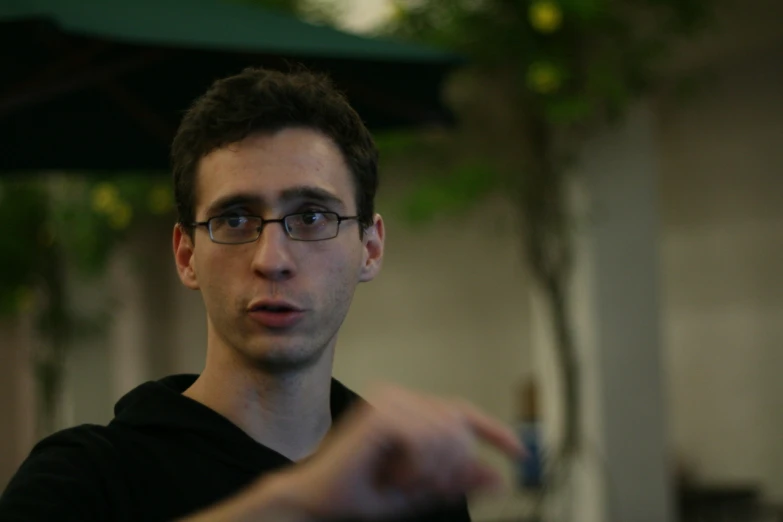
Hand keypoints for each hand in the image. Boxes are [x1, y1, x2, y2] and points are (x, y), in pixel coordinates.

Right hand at [281, 383, 522, 519]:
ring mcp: (389, 400)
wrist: (316, 500)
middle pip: (460, 424)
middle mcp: (399, 396)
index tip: (520, 453)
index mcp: (408, 408)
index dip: (495, 431)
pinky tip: (398, 476)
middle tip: (428, 488)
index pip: (462, 411)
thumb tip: (499, 477)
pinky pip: (428, 440)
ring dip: (435, 469)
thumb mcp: (421, 491)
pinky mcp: (381, 414)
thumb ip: (457, 479)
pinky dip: (420, 468)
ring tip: (408, 483)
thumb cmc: (361, 493)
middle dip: (455, 465)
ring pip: (448, 433)